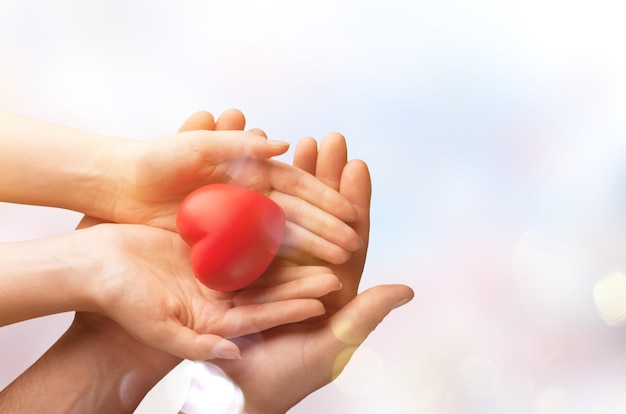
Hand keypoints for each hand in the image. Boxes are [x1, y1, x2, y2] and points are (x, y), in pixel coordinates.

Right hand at [77, 222, 339, 360]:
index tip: (329, 293)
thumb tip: (234, 358)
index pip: (267, 312)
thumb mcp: (159, 331)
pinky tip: (286, 200)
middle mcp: (225, 292)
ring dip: (293, 234)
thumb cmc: (120, 304)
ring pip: (264, 248)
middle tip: (342, 252)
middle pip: (273, 280)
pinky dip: (264, 212)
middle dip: (307, 267)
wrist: (91, 269)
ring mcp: (218, 264)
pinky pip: (243, 222)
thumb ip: (196, 347)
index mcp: (219, 318)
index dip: (297, 302)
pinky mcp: (209, 238)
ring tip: (324, 219)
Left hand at [107, 111, 360, 263]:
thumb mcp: (197, 144)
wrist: (121, 185)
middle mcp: (252, 198)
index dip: (324, 199)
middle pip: (296, 215)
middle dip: (326, 229)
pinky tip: (302, 276)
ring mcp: (239, 224)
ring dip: (311, 249)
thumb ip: (238, 143)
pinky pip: (257, 258)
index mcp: (251, 171)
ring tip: (339, 263)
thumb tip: (284, 145)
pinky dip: (280, 267)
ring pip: (282, 238)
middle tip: (352, 245)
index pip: (297, 185)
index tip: (350, 214)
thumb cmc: (158, 159)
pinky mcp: (222, 247)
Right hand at [212, 133, 413, 412]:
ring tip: (298, 142)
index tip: (358, 163)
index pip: (348, 234)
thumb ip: (364, 317)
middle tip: (331, 137)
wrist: (235, 393)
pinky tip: (257, 171)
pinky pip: (253, 227)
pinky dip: (257, 197)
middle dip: (326, 175)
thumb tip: (408, 290)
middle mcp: (305, 268)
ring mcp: (273, 264)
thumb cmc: (286, 378)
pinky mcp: (243, 267)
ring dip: (295, 178)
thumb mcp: (330, 348)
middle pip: (320, 214)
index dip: (354, 199)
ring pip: (288, 213)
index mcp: (332, 285)